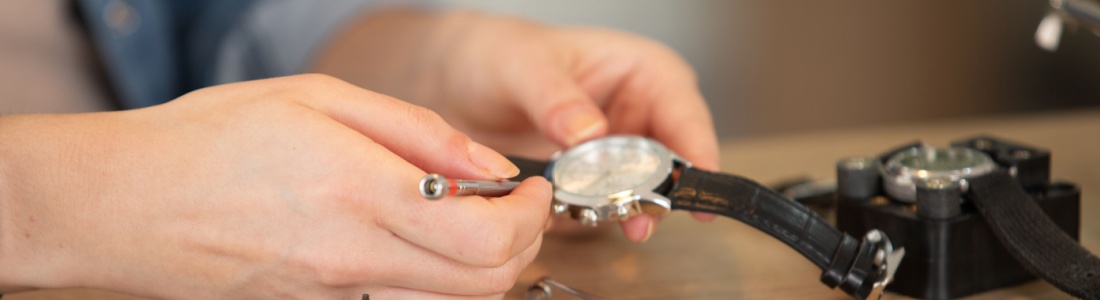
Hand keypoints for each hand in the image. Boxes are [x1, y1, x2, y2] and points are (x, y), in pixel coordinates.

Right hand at [0, 74, 550, 297]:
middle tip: (514, 207)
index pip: (486, 237)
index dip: (530, 217)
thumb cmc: (207, 141)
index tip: (531, 190)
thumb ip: (416, 133)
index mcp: (359, 194)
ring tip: (472, 223)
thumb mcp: (318, 100)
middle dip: (522, 246)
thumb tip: (489, 166)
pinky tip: (424, 247)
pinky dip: (439, 287)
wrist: (121, 206)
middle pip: (485, 287)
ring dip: (486, 272)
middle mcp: (353, 262)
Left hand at [313, 10, 719, 241]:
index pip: (684, 114)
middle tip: (637, 217)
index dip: (696, 151)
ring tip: (597, 217)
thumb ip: (556, 98)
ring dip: (618, 211)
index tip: (694, 183)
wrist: (454, 82)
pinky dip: (583, 218)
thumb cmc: (496, 53)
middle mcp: (636, 117)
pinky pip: (597, 212)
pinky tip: (560, 212)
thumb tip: (590, 133)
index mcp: (641, 73)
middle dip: (655, 193)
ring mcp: (613, 157)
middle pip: (669, 165)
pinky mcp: (587, 187)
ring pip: (638, 194)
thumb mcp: (522, 66)